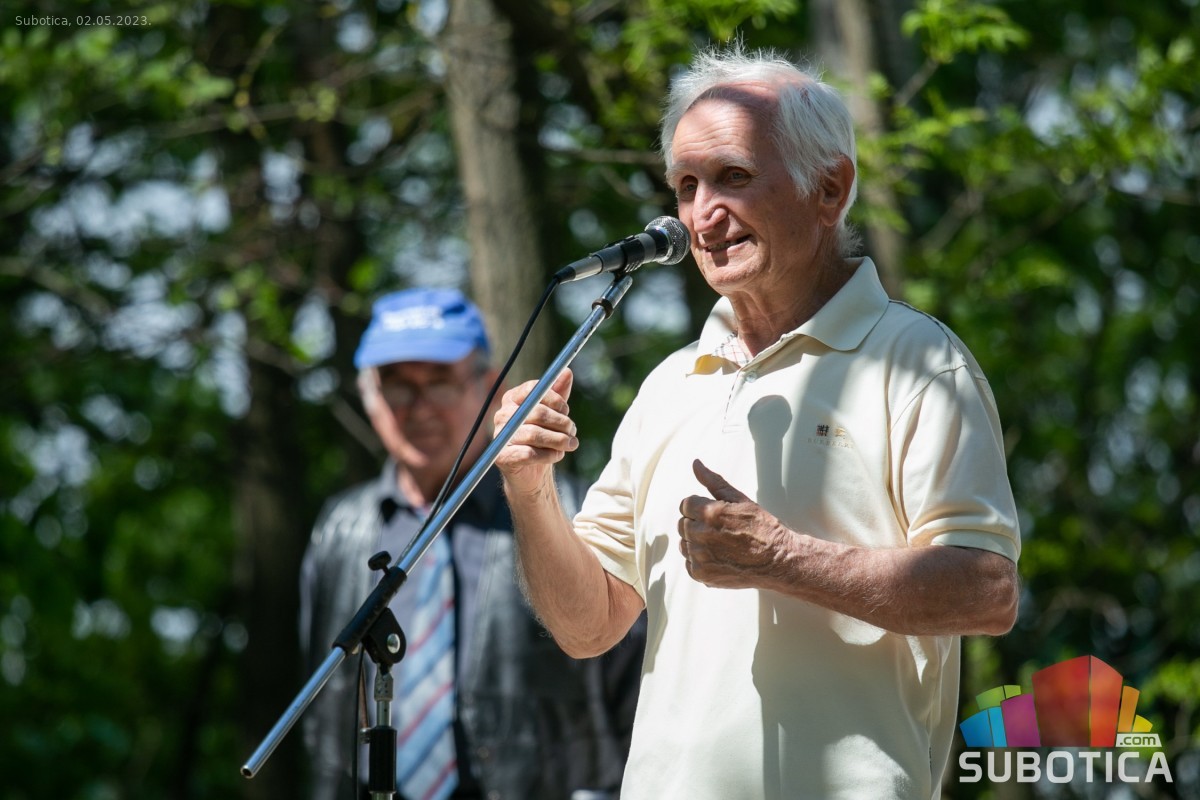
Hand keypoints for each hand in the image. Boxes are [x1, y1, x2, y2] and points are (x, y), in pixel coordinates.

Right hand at [494, 369, 578, 494]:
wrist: (531, 471)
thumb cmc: (542, 438)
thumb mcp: (553, 413)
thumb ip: (558, 393)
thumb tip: (566, 371)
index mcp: (512, 399)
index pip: (533, 390)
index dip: (554, 399)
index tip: (567, 409)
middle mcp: (502, 415)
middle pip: (536, 413)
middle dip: (561, 422)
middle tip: (573, 430)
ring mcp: (500, 436)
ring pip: (534, 434)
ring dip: (558, 440)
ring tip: (571, 444)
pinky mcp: (503, 457)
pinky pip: (530, 453)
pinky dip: (549, 455)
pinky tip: (557, 455)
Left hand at [677, 459, 794, 588]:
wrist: (777, 560)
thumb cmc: (761, 527)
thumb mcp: (739, 499)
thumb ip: (713, 482)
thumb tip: (696, 464)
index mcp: (709, 513)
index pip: (685, 504)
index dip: (699, 508)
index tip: (713, 515)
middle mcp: (701, 534)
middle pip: (682, 524)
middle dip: (697, 524)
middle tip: (720, 529)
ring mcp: (700, 556)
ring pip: (684, 544)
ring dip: (696, 542)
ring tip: (720, 544)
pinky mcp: (701, 574)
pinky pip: (688, 563)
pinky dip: (700, 561)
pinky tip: (719, 557)